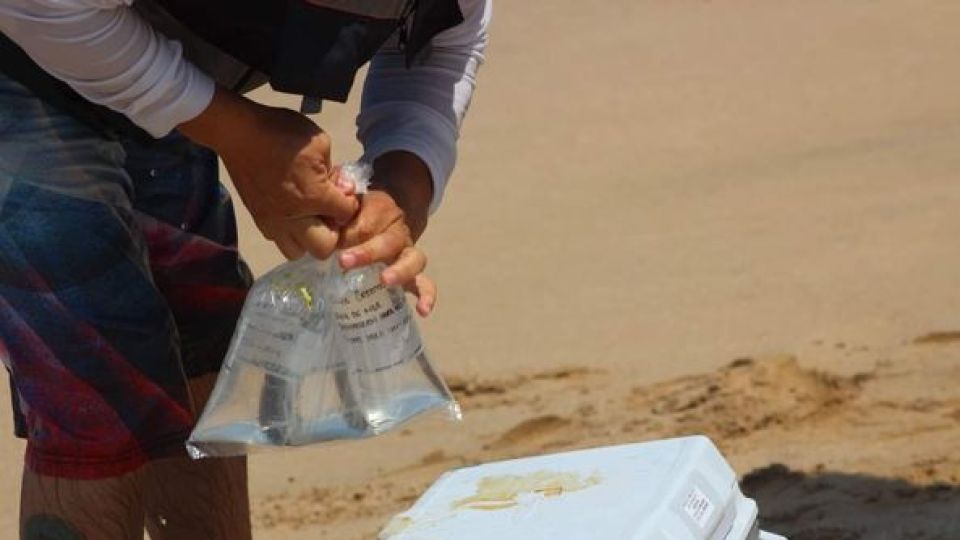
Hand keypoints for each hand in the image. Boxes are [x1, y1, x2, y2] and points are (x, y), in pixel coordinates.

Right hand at [178, 87, 359, 255]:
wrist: (238, 133)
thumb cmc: (282, 133)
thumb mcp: (320, 143)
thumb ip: (335, 170)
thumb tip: (341, 187)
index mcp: (314, 197)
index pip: (346, 216)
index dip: (350, 204)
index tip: (345, 193)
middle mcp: (294, 218)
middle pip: (324, 249)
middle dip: (332, 233)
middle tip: (329, 213)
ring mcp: (273, 222)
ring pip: (297, 252)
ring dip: (308, 239)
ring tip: (310, 218)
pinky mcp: (258, 219)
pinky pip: (277, 240)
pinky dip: (288, 234)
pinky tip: (291, 214)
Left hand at [337, 152, 436, 315]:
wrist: (397, 204)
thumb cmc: (363, 209)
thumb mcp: (349, 200)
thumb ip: (337, 206)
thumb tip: (326, 225)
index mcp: (378, 211)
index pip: (361, 223)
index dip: (346, 235)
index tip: (329, 246)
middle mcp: (396, 232)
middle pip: (387, 241)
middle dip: (368, 252)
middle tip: (345, 262)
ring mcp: (407, 252)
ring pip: (412, 260)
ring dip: (400, 272)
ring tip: (386, 282)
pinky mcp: (413, 269)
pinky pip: (424, 283)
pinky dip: (427, 295)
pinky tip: (423, 310)